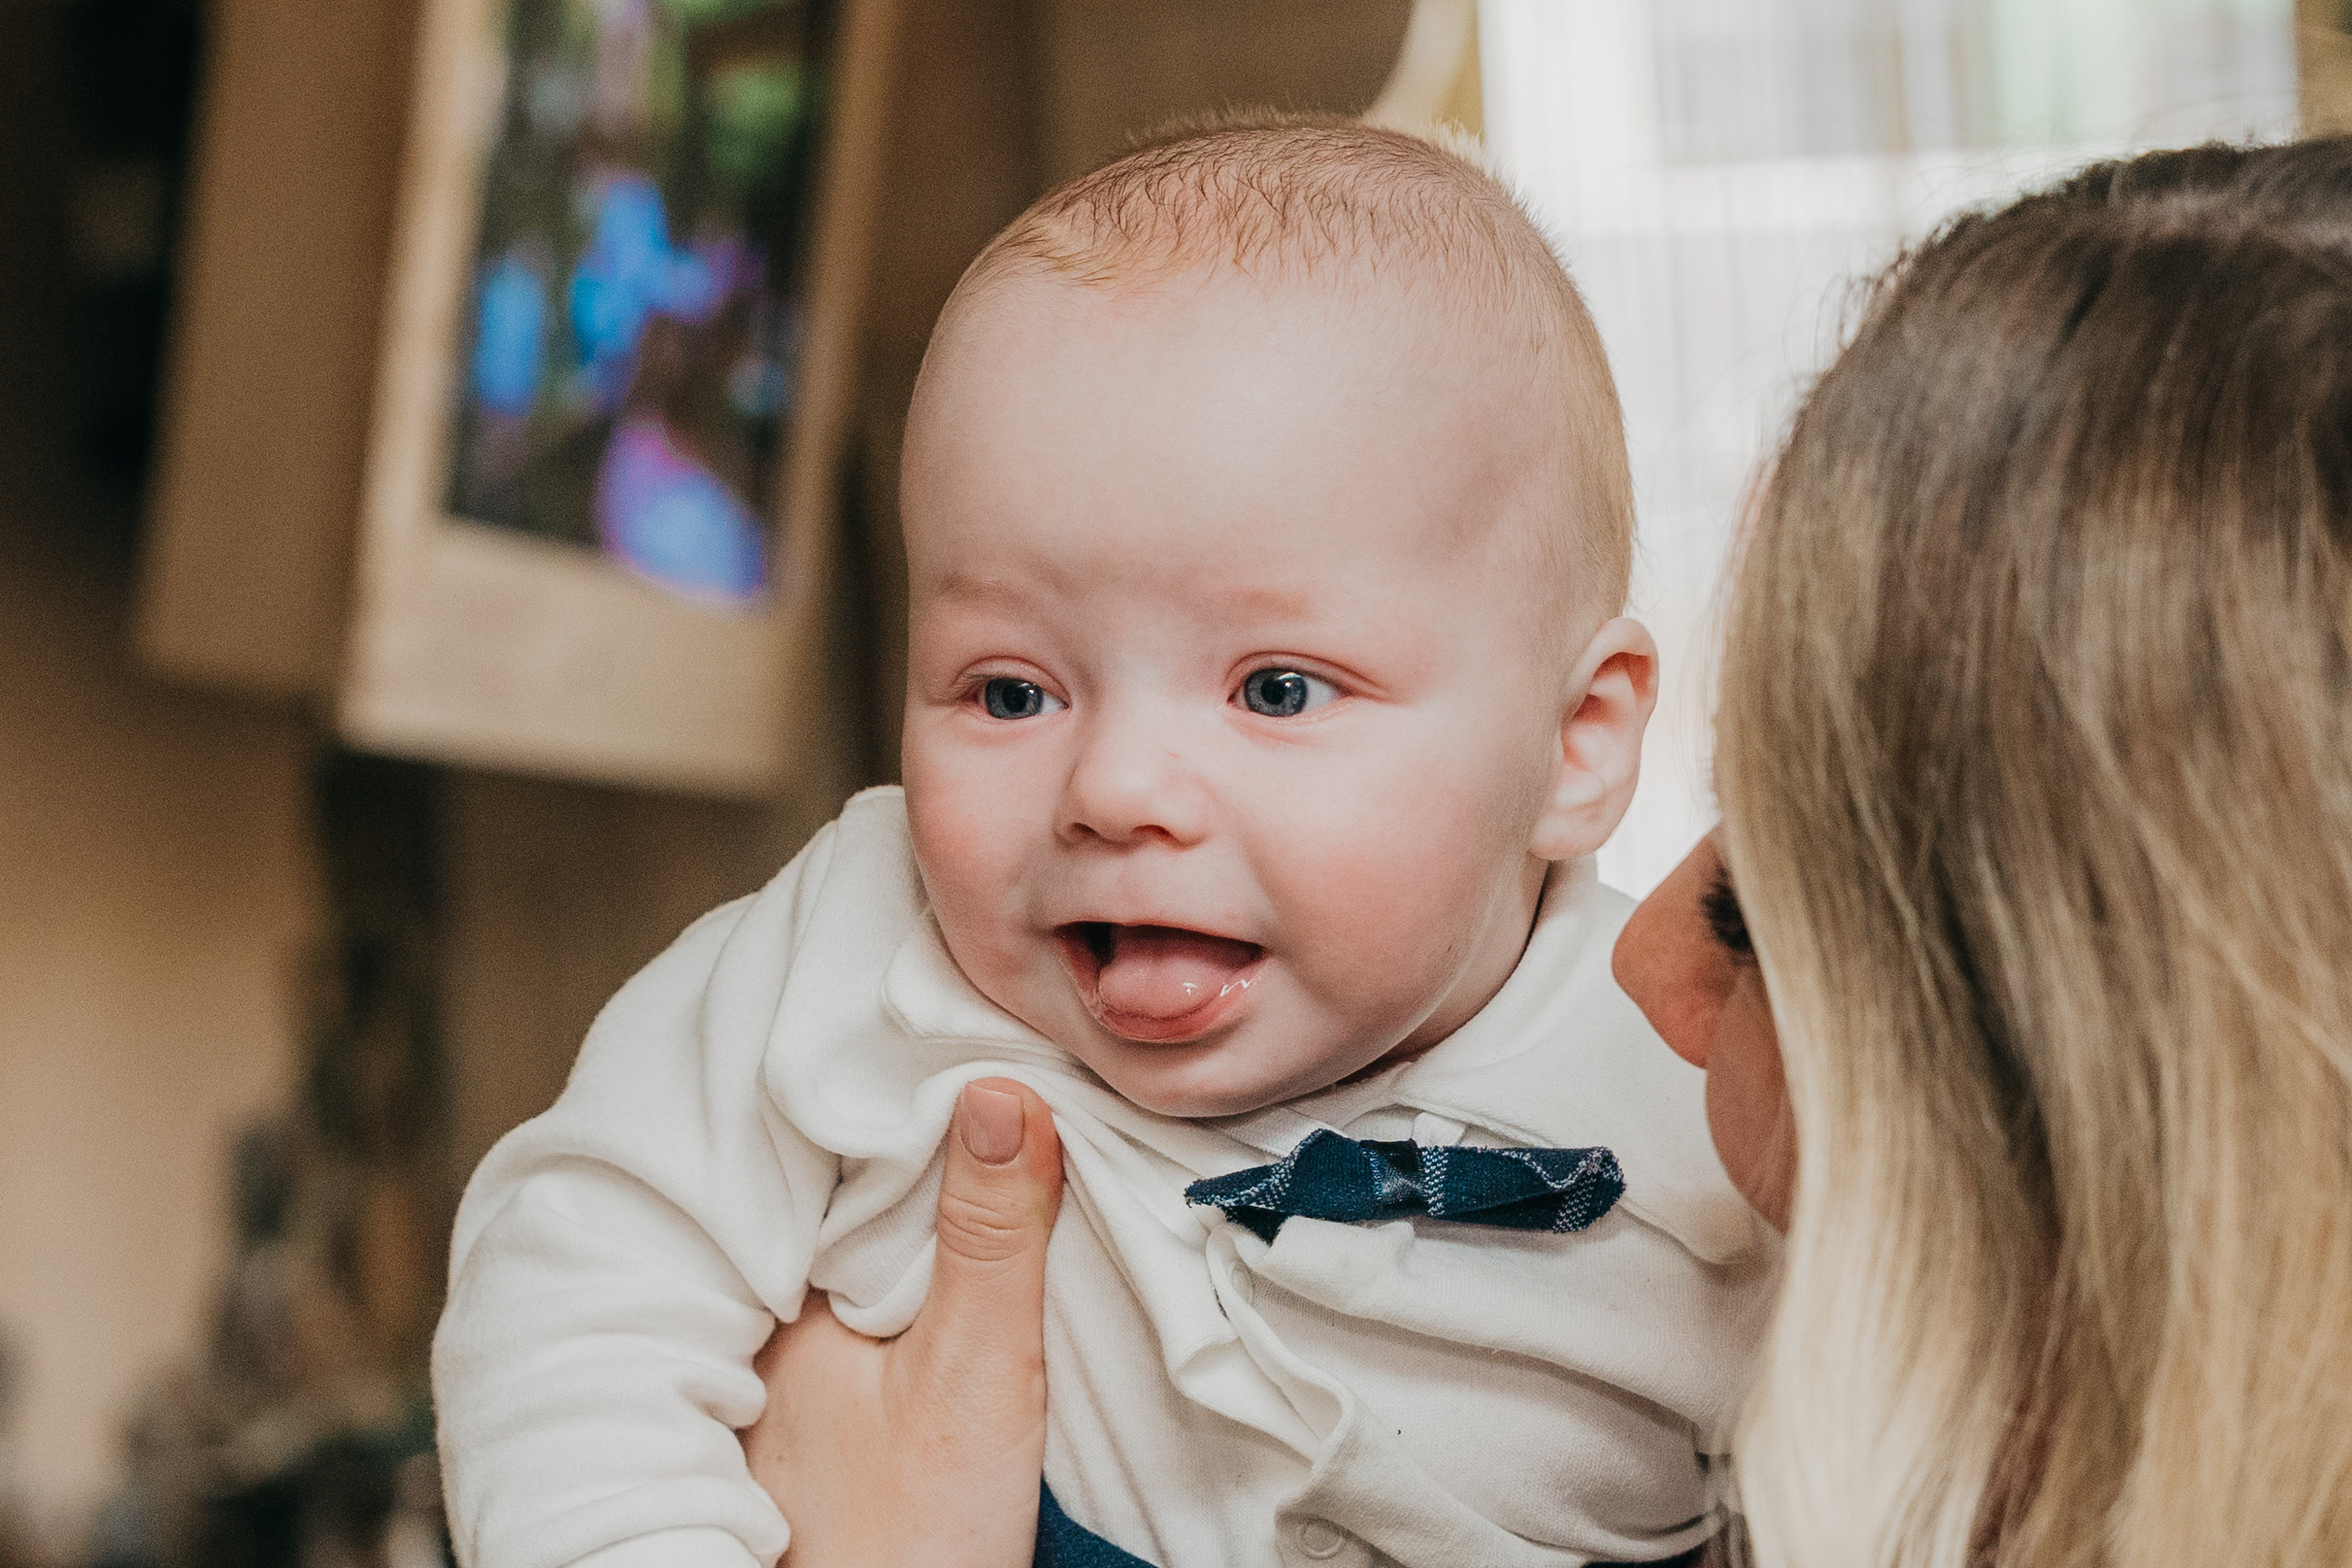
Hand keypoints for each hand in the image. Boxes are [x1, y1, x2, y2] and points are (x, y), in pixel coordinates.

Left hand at [740, 1078, 1064, 1567]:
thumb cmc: (907, 1545)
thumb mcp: (972, 1376)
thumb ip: (989, 1239)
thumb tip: (998, 1090)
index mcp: (771, 1292)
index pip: (831, 1147)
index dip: (902, 1087)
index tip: (976, 1036)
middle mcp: (758, 1318)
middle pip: (841, 1187)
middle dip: (914, 1133)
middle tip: (1001, 1069)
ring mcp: (782, 1364)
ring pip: (854, 1238)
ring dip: (919, 1197)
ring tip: (994, 1134)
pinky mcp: (821, 1403)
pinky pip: (862, 1290)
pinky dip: (911, 1258)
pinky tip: (963, 1245)